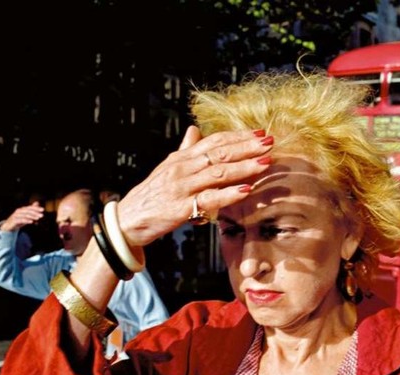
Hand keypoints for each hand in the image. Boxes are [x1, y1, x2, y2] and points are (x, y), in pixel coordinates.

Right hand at [0, 203, 44, 231]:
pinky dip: (27, 221)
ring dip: (32, 217)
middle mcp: (19, 211)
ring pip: (25, 215)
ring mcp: (16, 216)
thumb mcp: (26, 215)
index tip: (43, 209)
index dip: (36, 208)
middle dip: (36, 213)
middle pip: (28, 211)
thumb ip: (31, 209)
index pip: (30, 208)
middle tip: (42, 215)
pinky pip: (21, 220)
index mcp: (22, 209)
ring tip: (38, 218)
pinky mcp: (14, 221)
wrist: (9, 226)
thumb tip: (37, 202)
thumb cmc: (19, 220)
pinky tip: (31, 222)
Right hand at [116, 126, 272, 246]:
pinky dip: (229, 194)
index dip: (238, 135)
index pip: (214, 141)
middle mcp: (182, 168)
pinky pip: (209, 198)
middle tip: (269, 142)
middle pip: (220, 153)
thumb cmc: (152, 194)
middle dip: (247, 147)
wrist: (129, 219)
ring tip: (265, 162)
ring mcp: (182, 187)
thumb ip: (185, 149)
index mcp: (182, 157)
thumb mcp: (168, 167)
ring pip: (218, 173)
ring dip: (244, 167)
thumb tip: (195, 130)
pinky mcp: (181, 207)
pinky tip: (247, 190)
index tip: (260, 132)